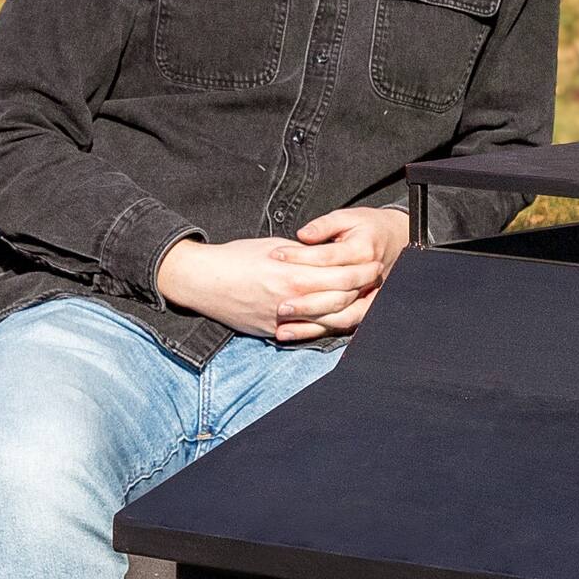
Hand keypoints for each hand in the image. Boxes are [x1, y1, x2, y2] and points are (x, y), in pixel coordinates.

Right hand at [156, 207, 407, 342]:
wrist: (202, 281)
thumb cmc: (236, 257)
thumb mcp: (273, 246)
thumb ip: (303, 254)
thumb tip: (326, 254)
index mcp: (294, 274)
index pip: (341, 274)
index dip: (361, 269)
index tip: (373, 262)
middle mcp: (292, 300)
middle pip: (341, 298)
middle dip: (362, 288)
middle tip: (375, 279)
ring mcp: (283, 319)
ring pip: (329, 320)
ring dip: (350, 310)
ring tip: (362, 300)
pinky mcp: (274, 331)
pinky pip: (308, 333)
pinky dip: (326, 327)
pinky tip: (337, 319)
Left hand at [276, 206, 409, 336]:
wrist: (393, 241)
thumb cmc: (365, 227)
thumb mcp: (346, 218)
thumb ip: (324, 226)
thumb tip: (302, 234)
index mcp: (362, 251)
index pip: (327, 257)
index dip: (300, 256)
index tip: (275, 255)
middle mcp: (368, 278)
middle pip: (336, 296)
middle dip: (306, 302)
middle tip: (278, 306)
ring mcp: (367, 296)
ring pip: (340, 317)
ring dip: (310, 324)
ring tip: (281, 328)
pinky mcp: (361, 308)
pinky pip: (340, 325)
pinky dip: (316, 332)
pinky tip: (292, 334)